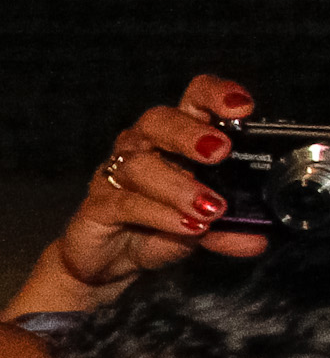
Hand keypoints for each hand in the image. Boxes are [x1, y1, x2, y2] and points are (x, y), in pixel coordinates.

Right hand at [9, 75, 263, 317]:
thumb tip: (259, 238)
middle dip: (189, 133)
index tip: (241, 109)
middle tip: (219, 152)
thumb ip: (229, 228)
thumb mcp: (203, 228)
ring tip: (211, 208)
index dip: (215, 95)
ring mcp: (114, 175)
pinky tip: (186, 226)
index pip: (193, 99)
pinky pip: (125, 203)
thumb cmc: (156, 229)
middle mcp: (141, 147)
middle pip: (158, 121)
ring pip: (139, 165)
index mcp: (174, 139)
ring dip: (179, 186)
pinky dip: (160, 214)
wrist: (107, 262)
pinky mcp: (97, 206)